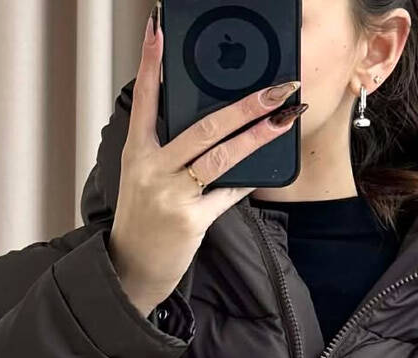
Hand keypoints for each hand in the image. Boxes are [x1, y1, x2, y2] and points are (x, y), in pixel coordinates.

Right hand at [108, 8, 306, 319]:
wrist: (132, 268)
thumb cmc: (144, 219)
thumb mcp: (144, 177)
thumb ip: (168, 149)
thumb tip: (211, 124)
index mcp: (139, 152)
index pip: (146, 99)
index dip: (152, 63)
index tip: (158, 28)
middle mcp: (153, 169)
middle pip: (205, 127)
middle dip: (246, 105)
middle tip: (278, 87)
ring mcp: (172, 196)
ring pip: (222, 157)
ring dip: (259, 135)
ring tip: (286, 118)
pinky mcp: (190, 221)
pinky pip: (227, 194)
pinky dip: (248, 179)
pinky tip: (267, 166)